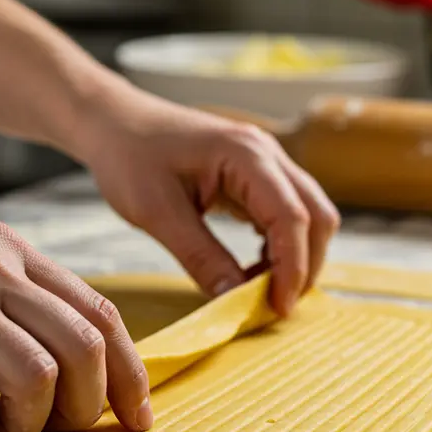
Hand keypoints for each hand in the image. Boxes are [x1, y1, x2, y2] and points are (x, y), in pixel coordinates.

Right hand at [0, 186, 151, 431]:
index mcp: (10, 252)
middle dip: (86, 408)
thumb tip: (52, 358)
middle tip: (55, 430)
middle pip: (85, 349)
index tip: (136, 415)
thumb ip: (4, 293)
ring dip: (26, 424)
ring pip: (37, 379)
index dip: (130, 374)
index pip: (101, 314)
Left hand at [81, 95, 340, 315]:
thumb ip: (200, 257)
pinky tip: (252, 269)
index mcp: (246, 155)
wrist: (114, 123)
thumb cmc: (129, 157)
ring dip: (295, 257)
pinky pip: (286, 213)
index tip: (277, 308)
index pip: (292, 217)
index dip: (292, 268)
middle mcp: (267, 154)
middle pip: (316, 215)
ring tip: (260, 291)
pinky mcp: (256, 175)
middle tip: (274, 307)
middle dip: (304, 266)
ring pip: (308, 215)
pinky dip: (280, 245)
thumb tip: (235, 300)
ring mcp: (266, 162)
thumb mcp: (157, 213)